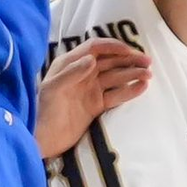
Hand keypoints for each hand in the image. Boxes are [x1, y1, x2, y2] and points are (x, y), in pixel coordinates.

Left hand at [36, 39, 150, 158]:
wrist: (37, 139)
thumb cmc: (41, 109)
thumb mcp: (52, 89)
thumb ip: (71, 73)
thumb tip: (92, 59)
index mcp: (70, 63)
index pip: (95, 48)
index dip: (112, 47)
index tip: (128, 50)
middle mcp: (82, 73)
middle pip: (110, 61)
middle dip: (129, 59)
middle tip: (148, 61)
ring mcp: (90, 90)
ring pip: (116, 77)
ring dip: (132, 74)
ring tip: (149, 74)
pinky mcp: (95, 106)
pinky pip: (115, 95)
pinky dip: (129, 90)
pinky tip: (142, 87)